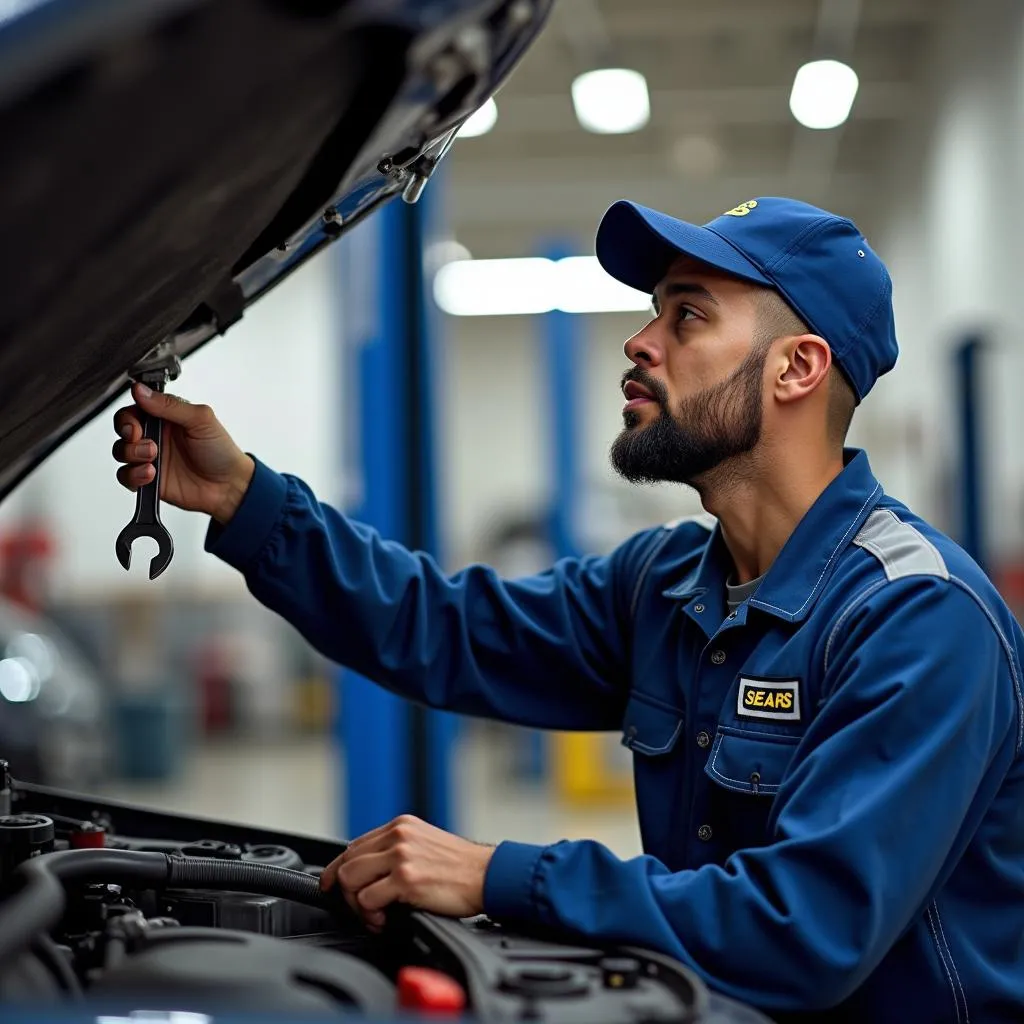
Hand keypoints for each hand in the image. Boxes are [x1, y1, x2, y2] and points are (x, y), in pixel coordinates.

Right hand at [112, 383, 254, 523]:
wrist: (229, 486)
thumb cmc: (221, 451)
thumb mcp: (201, 420)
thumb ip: (170, 405)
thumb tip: (141, 390)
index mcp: (166, 416)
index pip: (134, 408)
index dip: (129, 416)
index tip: (136, 424)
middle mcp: (156, 435)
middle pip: (123, 429)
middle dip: (128, 434)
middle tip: (141, 439)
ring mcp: (150, 458)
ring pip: (120, 452)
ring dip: (132, 454)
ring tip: (152, 458)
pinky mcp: (148, 479)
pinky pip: (126, 476)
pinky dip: (133, 475)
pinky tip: (151, 475)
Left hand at [320, 815, 494, 931]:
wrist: (487, 874)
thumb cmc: (460, 866)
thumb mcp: (425, 843)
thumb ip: (396, 849)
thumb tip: (368, 870)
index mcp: (400, 826)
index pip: (353, 846)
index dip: (336, 870)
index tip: (330, 885)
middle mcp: (398, 836)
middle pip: (346, 863)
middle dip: (346, 892)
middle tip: (363, 909)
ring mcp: (401, 855)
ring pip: (350, 880)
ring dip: (357, 905)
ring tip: (375, 915)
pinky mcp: (406, 878)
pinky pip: (368, 900)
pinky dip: (372, 916)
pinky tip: (387, 919)